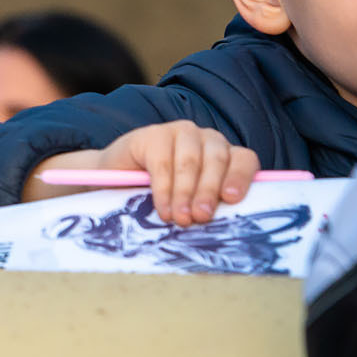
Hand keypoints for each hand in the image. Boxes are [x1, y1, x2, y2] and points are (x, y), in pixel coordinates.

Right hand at [24, 121, 259, 225]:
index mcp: (224, 156)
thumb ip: (206, 206)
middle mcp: (206, 139)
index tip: (232, 199)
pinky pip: (163, 162)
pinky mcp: (153, 134)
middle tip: (201, 218)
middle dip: (209, 191)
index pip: (244, 160)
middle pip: (217, 160)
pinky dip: (163, 189)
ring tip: (179, 219)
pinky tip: (162, 208)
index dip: (240, 177)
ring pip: (190, 162)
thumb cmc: (158, 197)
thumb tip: (222, 224)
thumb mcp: (189, 202)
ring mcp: (180, 133)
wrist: (112, 182)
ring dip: (185, 194)